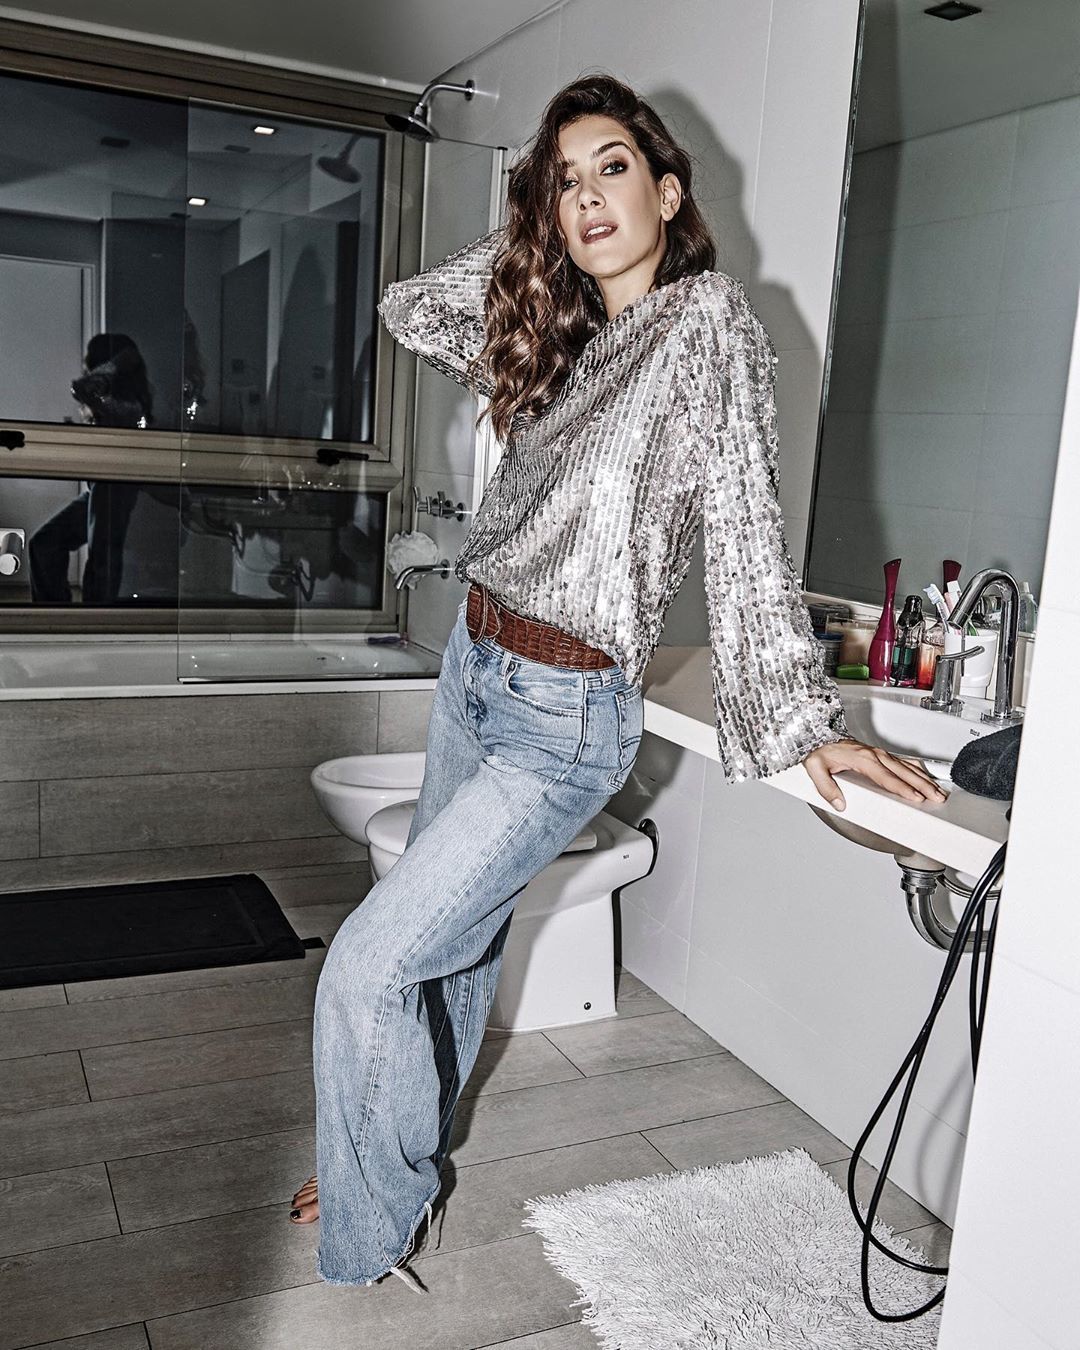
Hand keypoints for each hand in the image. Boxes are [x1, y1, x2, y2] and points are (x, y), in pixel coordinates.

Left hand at [802, 738, 946, 810]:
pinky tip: (926, 778)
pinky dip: (918, 771)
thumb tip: (839, 803)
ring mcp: (880, 754)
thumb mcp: (815, 768)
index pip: (887, 777)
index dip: (903, 788)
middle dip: (923, 786)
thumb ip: (826, 788)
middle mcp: (875, 755)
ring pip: (908, 767)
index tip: (916, 798)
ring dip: (925, 779)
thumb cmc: (819, 751)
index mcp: (863, 759)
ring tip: (938, 792)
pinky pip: (905, 762)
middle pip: (904, 772)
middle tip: (937, 798)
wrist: (819, 735)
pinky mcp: (881, 754)